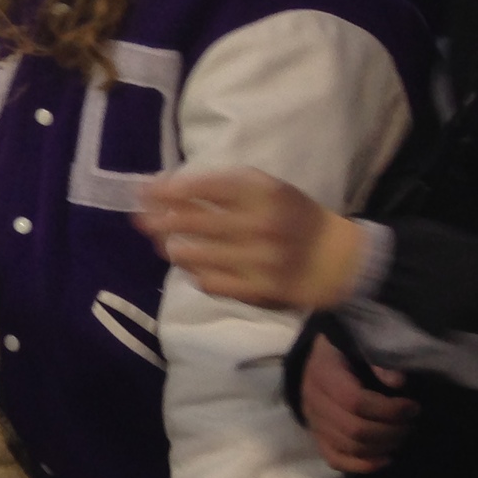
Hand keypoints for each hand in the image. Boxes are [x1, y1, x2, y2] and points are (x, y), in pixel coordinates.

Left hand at [135, 169, 367, 308]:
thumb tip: (166, 188)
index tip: (143, 191)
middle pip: (193, 222)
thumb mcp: (267, 190)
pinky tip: (189, 265)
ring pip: (195, 255)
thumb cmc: (292, 217)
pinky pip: (209, 282)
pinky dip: (193, 272)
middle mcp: (262, 225)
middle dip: (159, 219)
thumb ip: (222, 187)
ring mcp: (260, 261)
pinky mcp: (259, 290)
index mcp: (264, 193)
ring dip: (170, 247)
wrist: (336, 259)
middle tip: (140, 219)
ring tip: (161, 243)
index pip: (204, 187)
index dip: (167, 190)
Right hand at [299, 339, 415, 473]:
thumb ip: (379, 360)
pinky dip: (364, 465)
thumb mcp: (362, 344)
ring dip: (383, 446)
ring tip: (402, 434)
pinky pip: (336, 459)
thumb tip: (398, 382)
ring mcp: (313, 421)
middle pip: (353, 430)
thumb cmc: (349, 350)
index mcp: (323, 373)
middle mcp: (313, 400)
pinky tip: (387, 458)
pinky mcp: (317, 436)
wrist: (323, 357)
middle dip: (391, 431)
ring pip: (348, 447)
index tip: (413, 406)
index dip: (388, 409)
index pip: (354, 401)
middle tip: (411, 423)